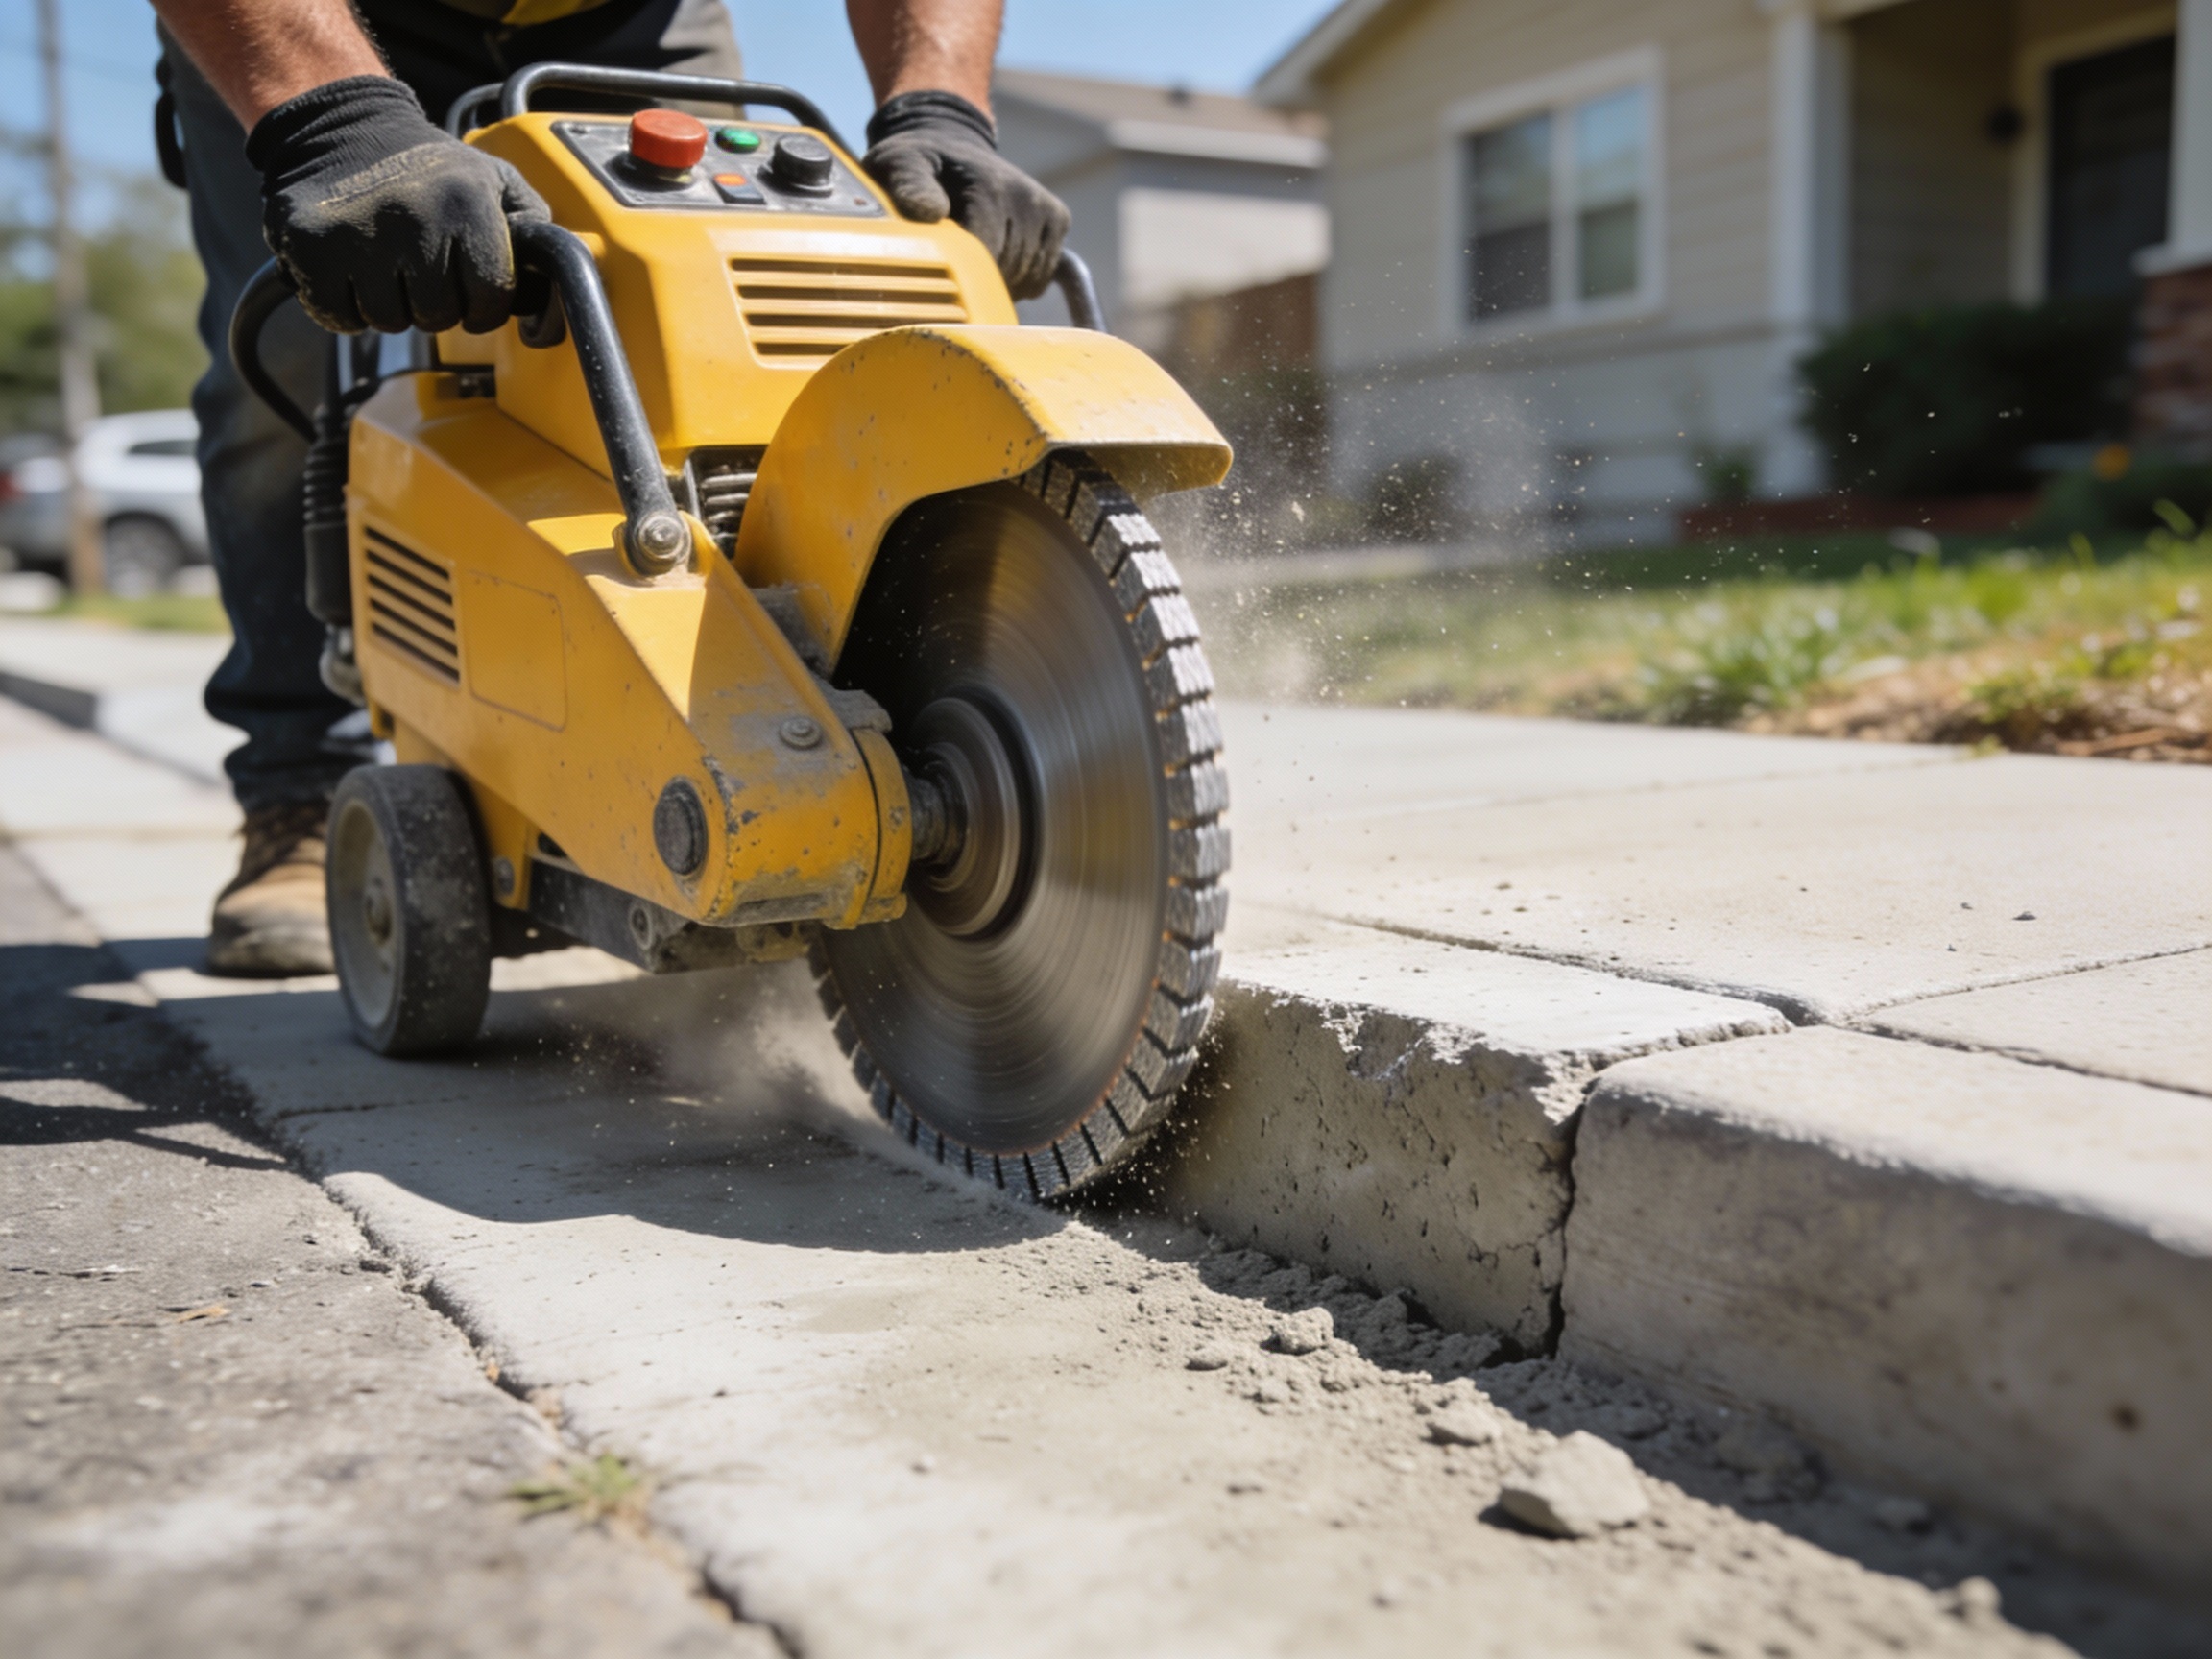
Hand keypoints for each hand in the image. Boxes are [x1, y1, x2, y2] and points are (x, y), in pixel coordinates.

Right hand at [247, 75, 548, 334]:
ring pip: (390, 322)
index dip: (484, 304)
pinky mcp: (310, 247)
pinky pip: (340, 318)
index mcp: (466, 203)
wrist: (342, 126)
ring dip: (392, 307)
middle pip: (439, 317)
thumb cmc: (429, 168)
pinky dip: (348, 308)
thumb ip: (532, 229)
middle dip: (437, 304)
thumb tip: (551, 292)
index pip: (490, 298)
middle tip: (423, 269)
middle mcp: (413, 218)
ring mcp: (357, 233)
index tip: (471, 288)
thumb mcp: (495, 180)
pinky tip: (354, 272)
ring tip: (387, 263)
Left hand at [863, 91, 1069, 301]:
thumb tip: (931, 213)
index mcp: (989, 189)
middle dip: (978, 280)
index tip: (939, 270)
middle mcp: (1025, 198)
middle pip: (1005, 273)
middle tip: (951, 261)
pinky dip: (1019, 280)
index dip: (960, 275)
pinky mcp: (1058, 219)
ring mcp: (1046, 209)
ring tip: (972, 258)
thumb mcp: (899, 164)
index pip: (984, 259)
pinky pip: (1041, 276)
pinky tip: (995, 259)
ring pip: (1026, 280)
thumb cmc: (921, 162)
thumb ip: (910, 187)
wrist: (951, 142)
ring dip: (998, 283)